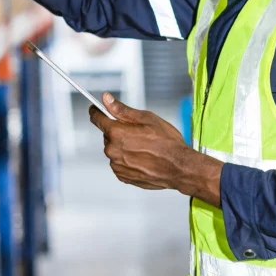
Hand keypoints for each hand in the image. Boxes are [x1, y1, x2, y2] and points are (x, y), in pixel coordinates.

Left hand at [89, 93, 222, 204]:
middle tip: (137, 132)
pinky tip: (143, 158)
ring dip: (123, 146)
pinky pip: (119, 163)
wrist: (179, 168)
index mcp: (117, 133)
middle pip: (108, 135)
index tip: (96, 108)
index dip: (97, 111)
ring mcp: (117, 165)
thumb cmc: (167, 142)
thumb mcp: (147, 118)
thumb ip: (122, 109)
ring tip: (144, 148)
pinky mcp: (122, 176)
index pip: (97, 118)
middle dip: (118, 131)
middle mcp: (112, 150)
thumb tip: (105, 98)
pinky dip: (127, 159)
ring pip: (115, 149)